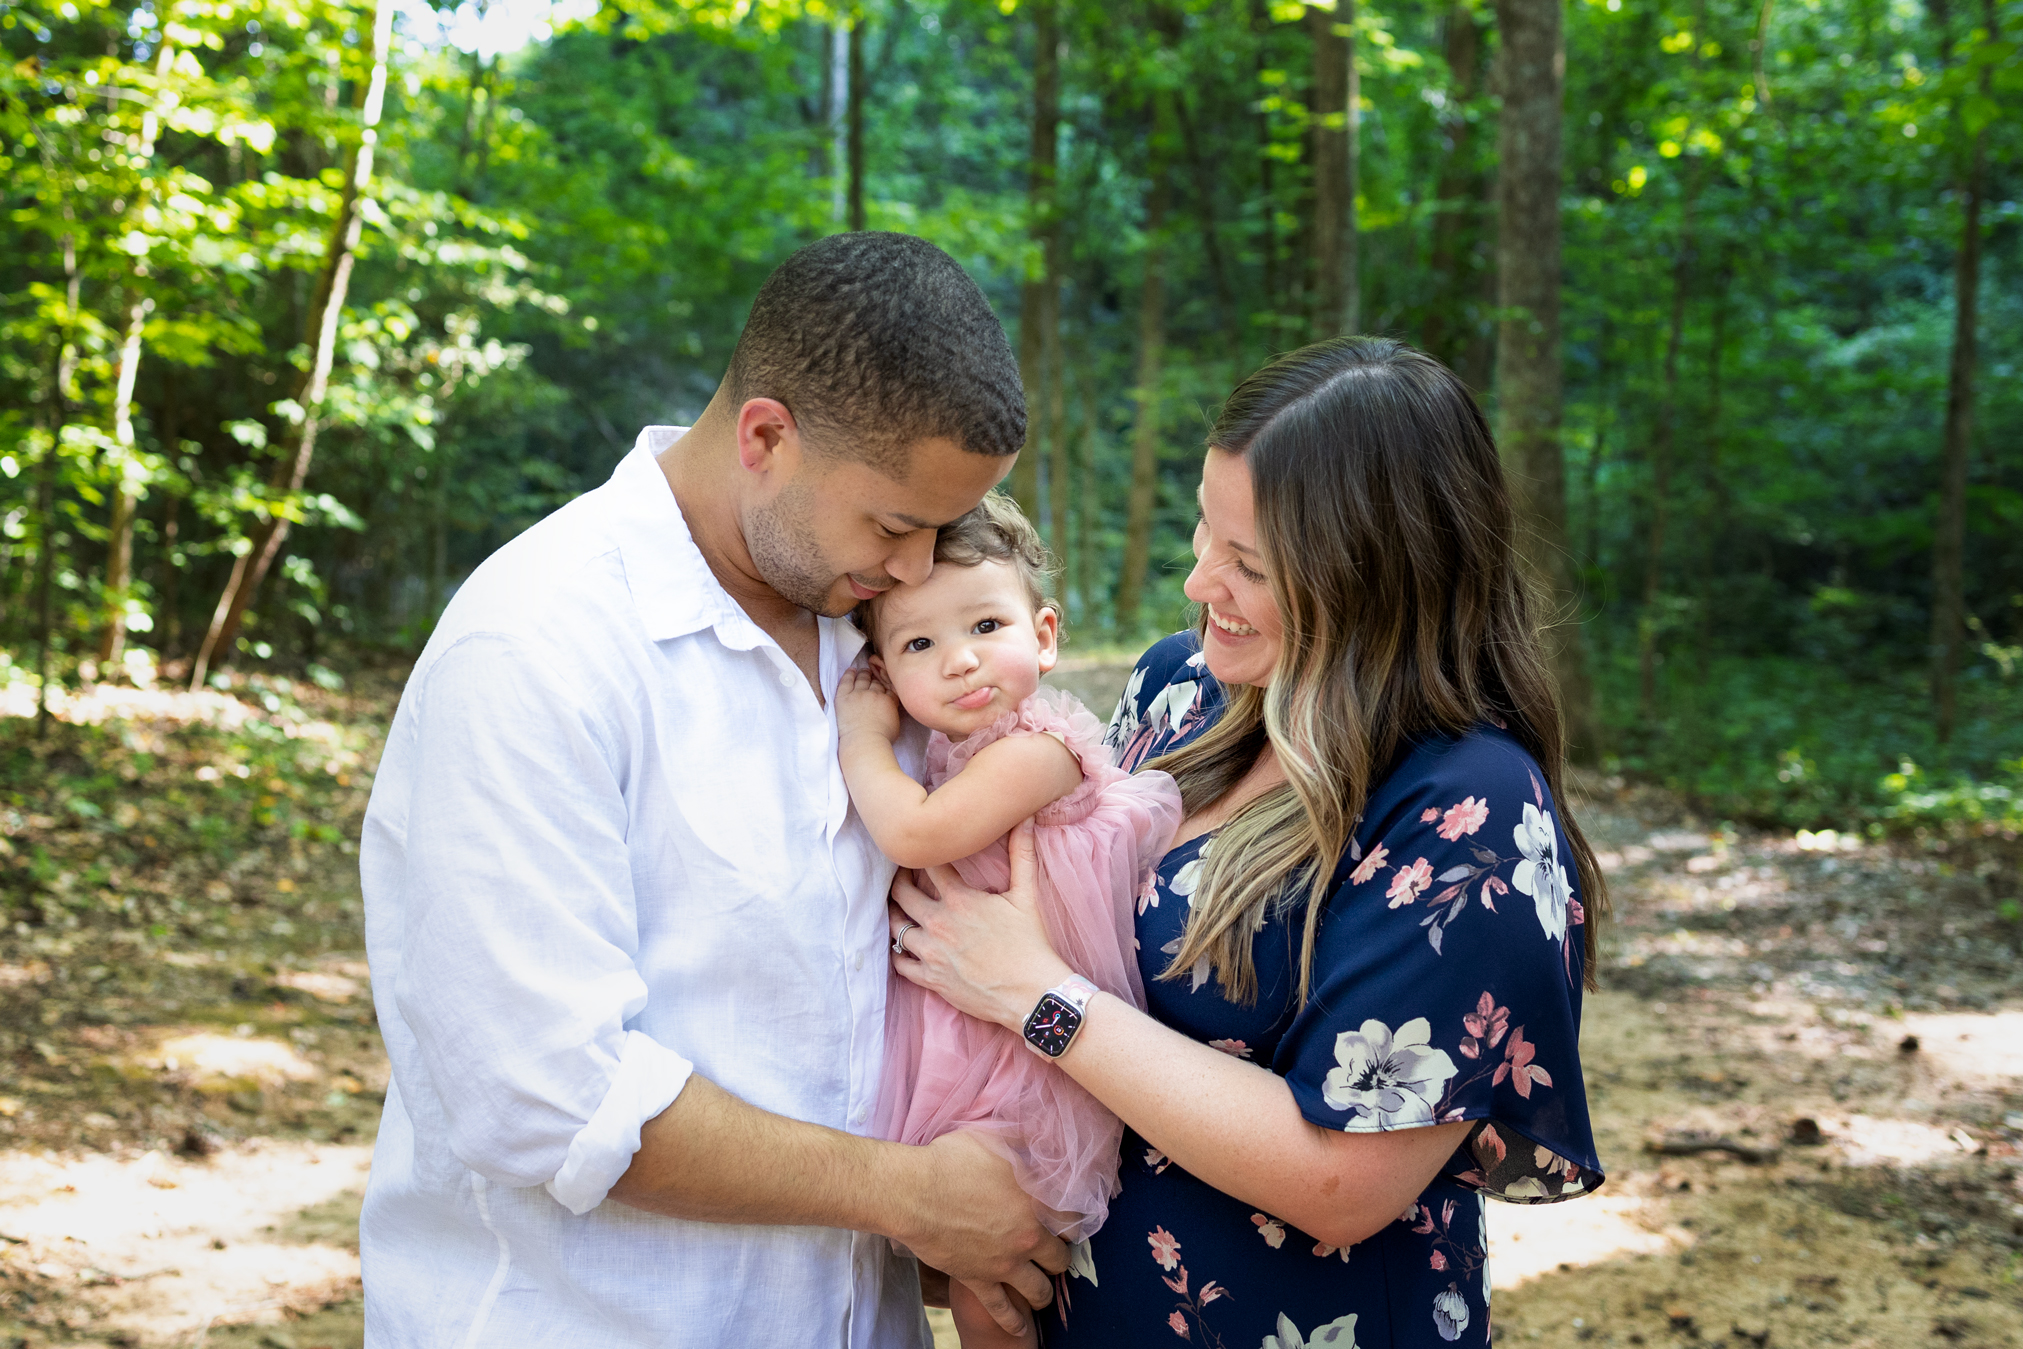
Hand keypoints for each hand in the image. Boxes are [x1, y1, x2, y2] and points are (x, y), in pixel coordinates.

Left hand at [836, 666, 901, 745]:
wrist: (865, 742)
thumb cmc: (882, 739)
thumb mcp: (895, 724)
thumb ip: (893, 711)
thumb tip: (891, 706)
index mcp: (888, 700)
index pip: (888, 688)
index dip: (886, 684)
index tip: (884, 683)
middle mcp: (874, 694)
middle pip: (875, 682)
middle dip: (875, 678)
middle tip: (873, 674)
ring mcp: (858, 694)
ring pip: (862, 679)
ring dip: (864, 674)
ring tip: (864, 671)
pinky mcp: (844, 697)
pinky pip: (846, 681)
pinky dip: (849, 674)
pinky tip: (851, 670)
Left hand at [889, 821, 1070, 1031]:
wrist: (1032, 993)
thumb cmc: (1032, 944)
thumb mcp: (1027, 896)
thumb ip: (1022, 855)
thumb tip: (1027, 818)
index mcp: (960, 900)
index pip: (928, 866)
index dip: (921, 854)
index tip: (918, 849)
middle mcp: (939, 923)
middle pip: (901, 894)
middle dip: (898, 882)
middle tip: (900, 878)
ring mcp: (931, 953)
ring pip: (895, 928)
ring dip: (894, 916)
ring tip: (897, 910)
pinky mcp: (931, 980)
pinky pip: (900, 964)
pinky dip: (898, 954)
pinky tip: (903, 947)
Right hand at [893, 1131, 1066, 1334]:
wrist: (913, 1192)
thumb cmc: (951, 1160)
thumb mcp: (994, 1138)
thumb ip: (1024, 1137)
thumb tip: (1043, 1127)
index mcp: (1036, 1202)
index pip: (1073, 1219)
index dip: (1075, 1221)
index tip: (1070, 1221)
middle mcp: (1026, 1238)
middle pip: (1060, 1259)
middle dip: (1061, 1256)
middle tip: (1055, 1253)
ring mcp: (1003, 1264)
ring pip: (1039, 1290)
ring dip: (1044, 1290)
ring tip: (1043, 1288)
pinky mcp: (979, 1281)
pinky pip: (1002, 1310)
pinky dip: (1014, 1323)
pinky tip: (1022, 1329)